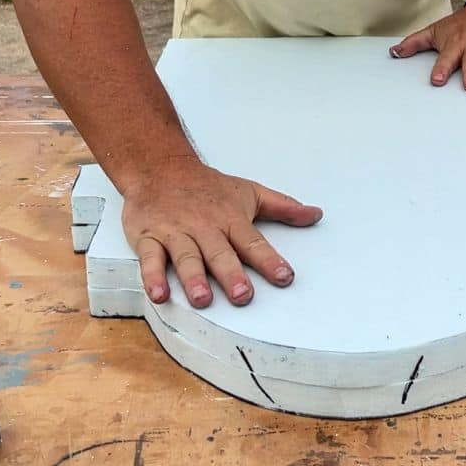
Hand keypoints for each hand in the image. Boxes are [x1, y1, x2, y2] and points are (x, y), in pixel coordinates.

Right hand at [121, 159, 322, 307]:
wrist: (161, 167)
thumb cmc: (208, 186)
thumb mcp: (249, 192)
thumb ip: (283, 206)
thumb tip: (316, 214)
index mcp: (230, 219)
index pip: (253, 241)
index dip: (270, 260)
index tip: (285, 277)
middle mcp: (205, 227)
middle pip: (219, 252)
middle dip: (231, 274)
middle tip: (243, 295)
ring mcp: (176, 232)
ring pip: (186, 256)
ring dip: (194, 278)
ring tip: (203, 299)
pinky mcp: (150, 237)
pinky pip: (150, 258)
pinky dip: (152, 276)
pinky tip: (160, 294)